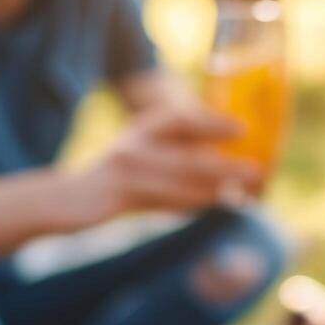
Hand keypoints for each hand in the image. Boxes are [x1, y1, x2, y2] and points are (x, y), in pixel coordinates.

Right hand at [81, 104, 262, 218]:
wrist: (67, 201)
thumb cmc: (113, 181)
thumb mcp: (142, 156)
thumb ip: (176, 154)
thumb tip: (224, 165)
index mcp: (143, 129)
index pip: (181, 118)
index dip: (213, 122)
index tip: (243, 129)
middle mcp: (134, 144)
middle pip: (187, 154)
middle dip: (226, 164)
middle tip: (257, 170)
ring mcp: (124, 169)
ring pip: (178, 180)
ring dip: (215, 188)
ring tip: (244, 193)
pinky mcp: (119, 195)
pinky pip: (162, 200)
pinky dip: (190, 204)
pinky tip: (211, 206)